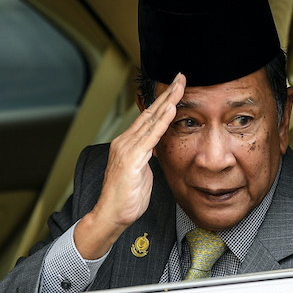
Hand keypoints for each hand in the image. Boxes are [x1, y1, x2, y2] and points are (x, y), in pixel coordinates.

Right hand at [74, 74, 185, 259]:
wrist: (111, 216)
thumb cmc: (126, 199)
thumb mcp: (143, 174)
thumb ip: (148, 158)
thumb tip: (156, 151)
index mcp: (128, 144)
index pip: (148, 118)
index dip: (163, 102)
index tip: (176, 88)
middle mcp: (125, 142)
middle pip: (150, 113)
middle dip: (167, 94)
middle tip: (181, 76)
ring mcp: (127, 149)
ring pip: (151, 120)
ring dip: (167, 101)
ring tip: (180, 85)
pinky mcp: (131, 159)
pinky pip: (151, 136)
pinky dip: (162, 121)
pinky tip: (171, 108)